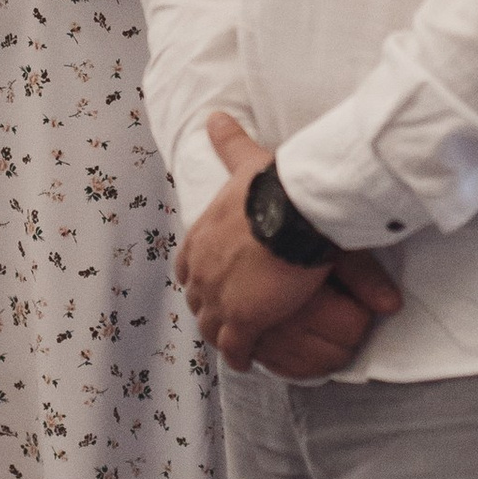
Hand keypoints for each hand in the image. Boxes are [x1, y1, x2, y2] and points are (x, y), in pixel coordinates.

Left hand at [175, 115, 401, 371]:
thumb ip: (229, 143)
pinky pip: (235, 348)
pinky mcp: (242, 321)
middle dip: (208, 309)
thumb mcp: (245, 161)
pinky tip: (247, 362)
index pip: (187, 265)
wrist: (290, 213)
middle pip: (197, 299)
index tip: (208, 282)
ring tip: (233, 344)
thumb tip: (216, 116)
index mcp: (201, 237)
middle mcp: (201, 270)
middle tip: (223, 318)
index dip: (198, 276)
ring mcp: (218, 298)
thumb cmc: (273, 187)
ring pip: (211, 326)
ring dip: (221, 335)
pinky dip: (239, 356)